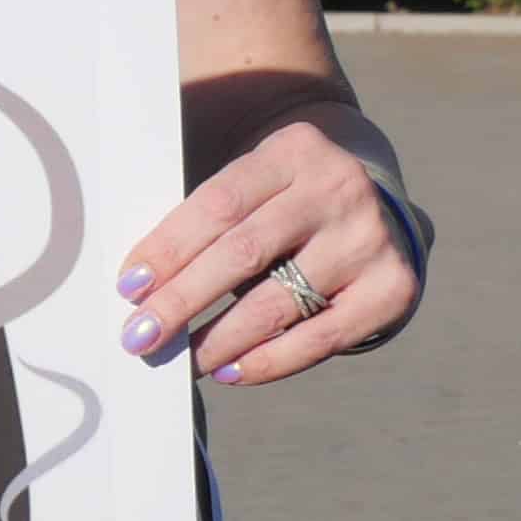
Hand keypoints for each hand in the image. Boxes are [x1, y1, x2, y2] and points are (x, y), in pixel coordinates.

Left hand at [112, 119, 423, 386]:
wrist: (373, 209)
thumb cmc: (283, 203)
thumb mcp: (254, 183)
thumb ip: (206, 219)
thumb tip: (141, 286)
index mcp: (294, 150)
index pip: (219, 203)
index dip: (169, 247)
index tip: (129, 286)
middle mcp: (338, 189)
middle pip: (244, 253)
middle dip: (183, 300)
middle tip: (139, 336)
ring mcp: (369, 240)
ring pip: (278, 302)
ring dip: (219, 339)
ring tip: (180, 361)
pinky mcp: (392, 288)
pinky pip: (320, 338)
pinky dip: (268, 361)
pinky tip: (229, 370)